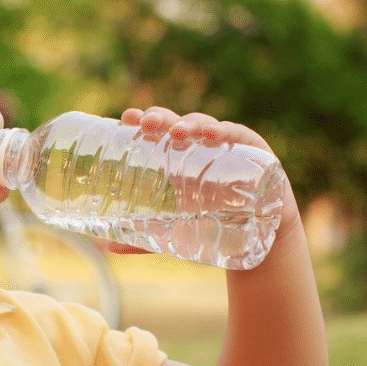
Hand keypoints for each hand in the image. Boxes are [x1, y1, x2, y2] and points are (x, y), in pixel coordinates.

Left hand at [103, 106, 300, 253]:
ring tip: (176, 132)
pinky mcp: (254, 153)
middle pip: (176, 123)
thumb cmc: (210, 228)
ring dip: (190, 124)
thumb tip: (109, 247)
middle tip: (146, 123)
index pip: (156, 132)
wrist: (257, 244)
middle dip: (161, 118)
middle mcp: (199, 147)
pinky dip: (226, 132)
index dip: (142, 121)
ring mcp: (226, 147)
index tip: (126, 118)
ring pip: (204, 126)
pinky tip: (214, 135)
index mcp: (176, 158)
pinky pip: (240, 137)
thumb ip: (142, 239)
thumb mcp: (172, 234)